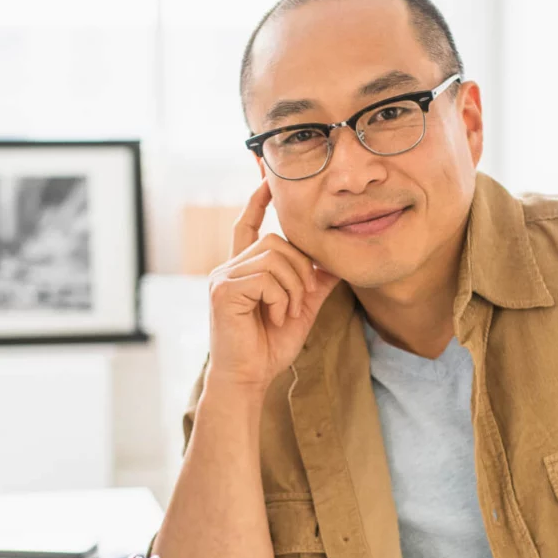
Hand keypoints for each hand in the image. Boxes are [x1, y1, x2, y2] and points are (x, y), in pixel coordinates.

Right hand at [206, 177, 340, 391]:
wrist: (249, 379)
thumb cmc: (269, 348)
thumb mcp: (301, 310)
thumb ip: (315, 285)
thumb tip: (335, 263)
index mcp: (244, 270)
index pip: (247, 225)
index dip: (256, 201)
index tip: (266, 178)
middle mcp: (229, 267)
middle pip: (277, 240)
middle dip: (299, 271)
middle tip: (299, 302)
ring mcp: (222, 277)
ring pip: (274, 257)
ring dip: (292, 288)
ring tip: (285, 313)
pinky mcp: (223, 290)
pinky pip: (266, 277)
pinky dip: (280, 298)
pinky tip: (273, 317)